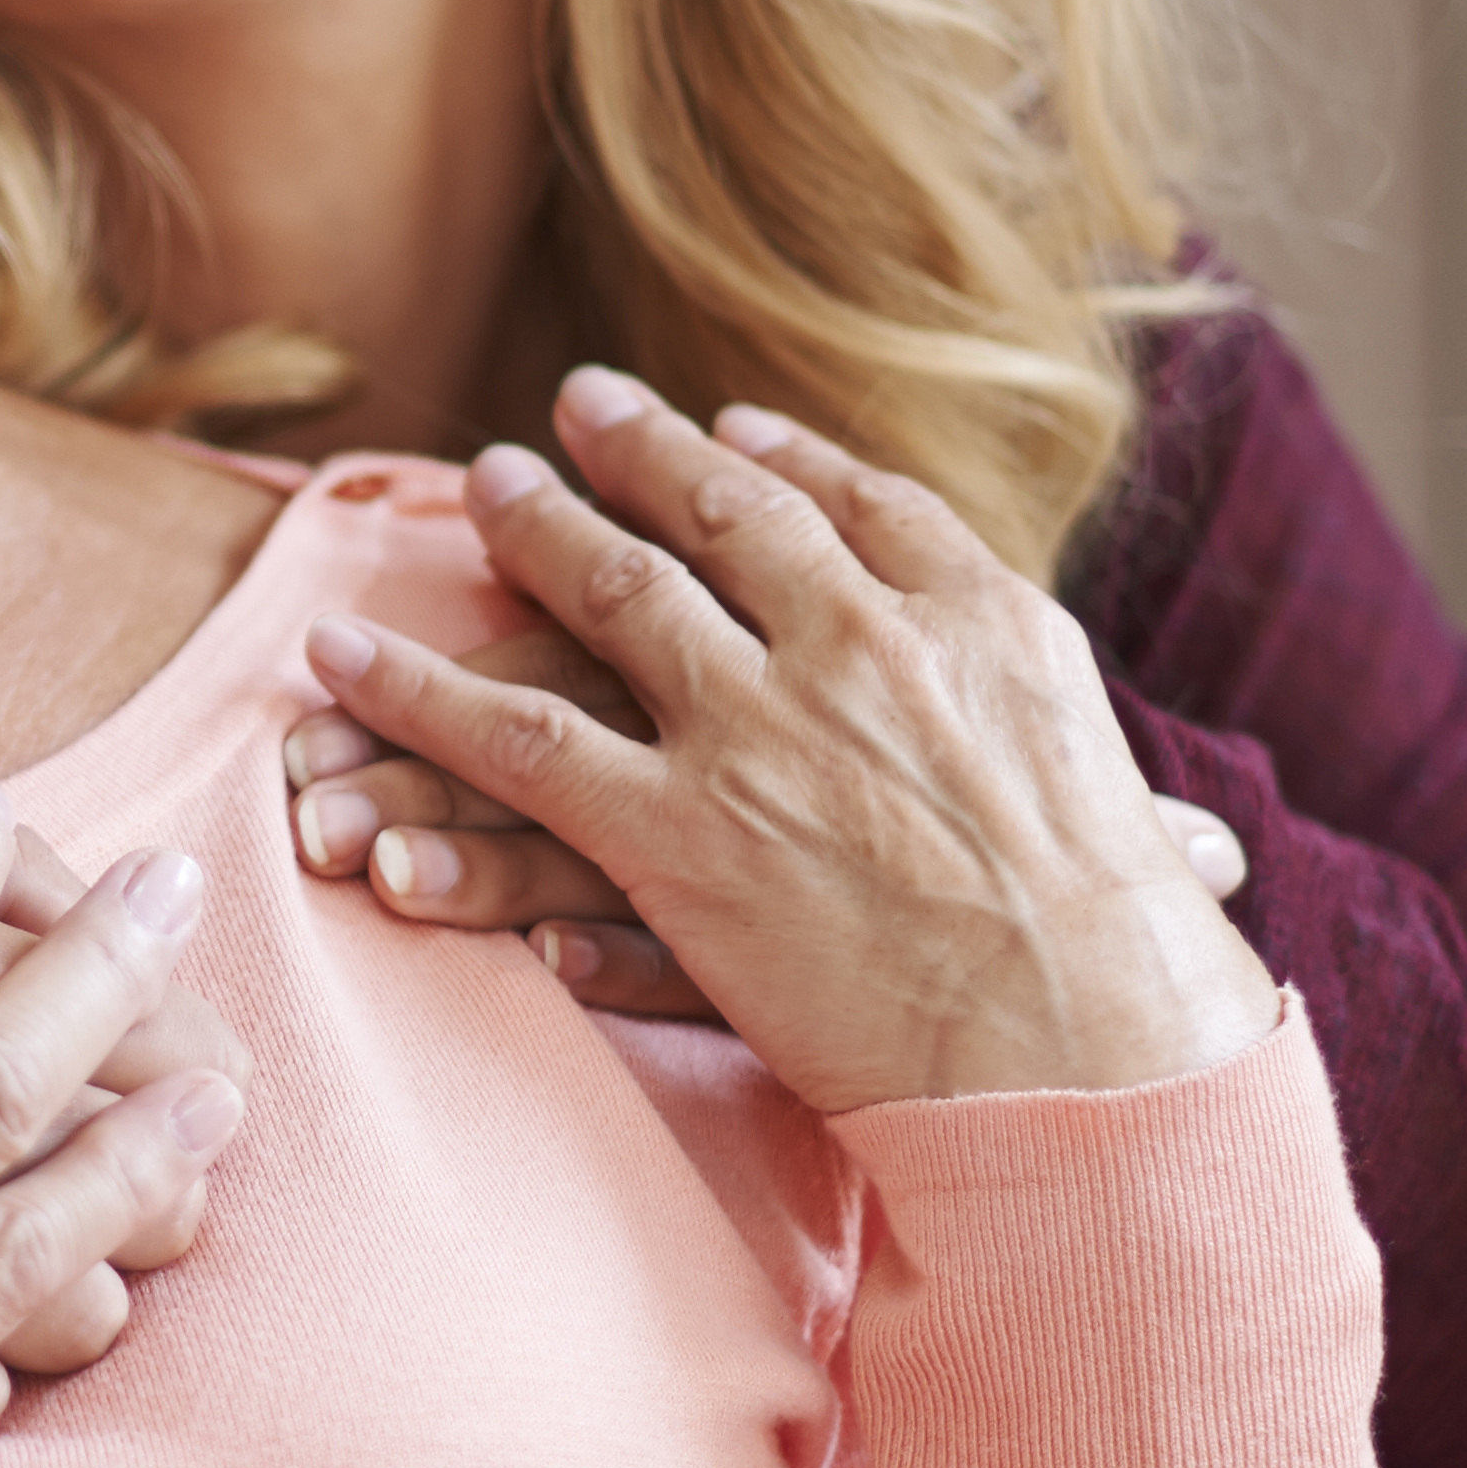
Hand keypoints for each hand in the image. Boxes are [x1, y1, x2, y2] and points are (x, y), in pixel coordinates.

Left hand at [295, 371, 1278, 1113]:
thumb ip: (1016, 687)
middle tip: (562, 418)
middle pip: (711, 528)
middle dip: (629, 462)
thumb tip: (994, 651)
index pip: (844, 507)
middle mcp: (849, 650)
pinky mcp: (680, 846)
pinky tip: (346, 669)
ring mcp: (756, 743)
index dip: (762, 463)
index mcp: (959, 622)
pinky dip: (425, 705)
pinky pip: (519, 755)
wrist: (1089, 1049)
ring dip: (525, 544)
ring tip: (462, 506)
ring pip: (600, 611)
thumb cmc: (1120, 939)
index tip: (710, 427)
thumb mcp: (1107, 767)